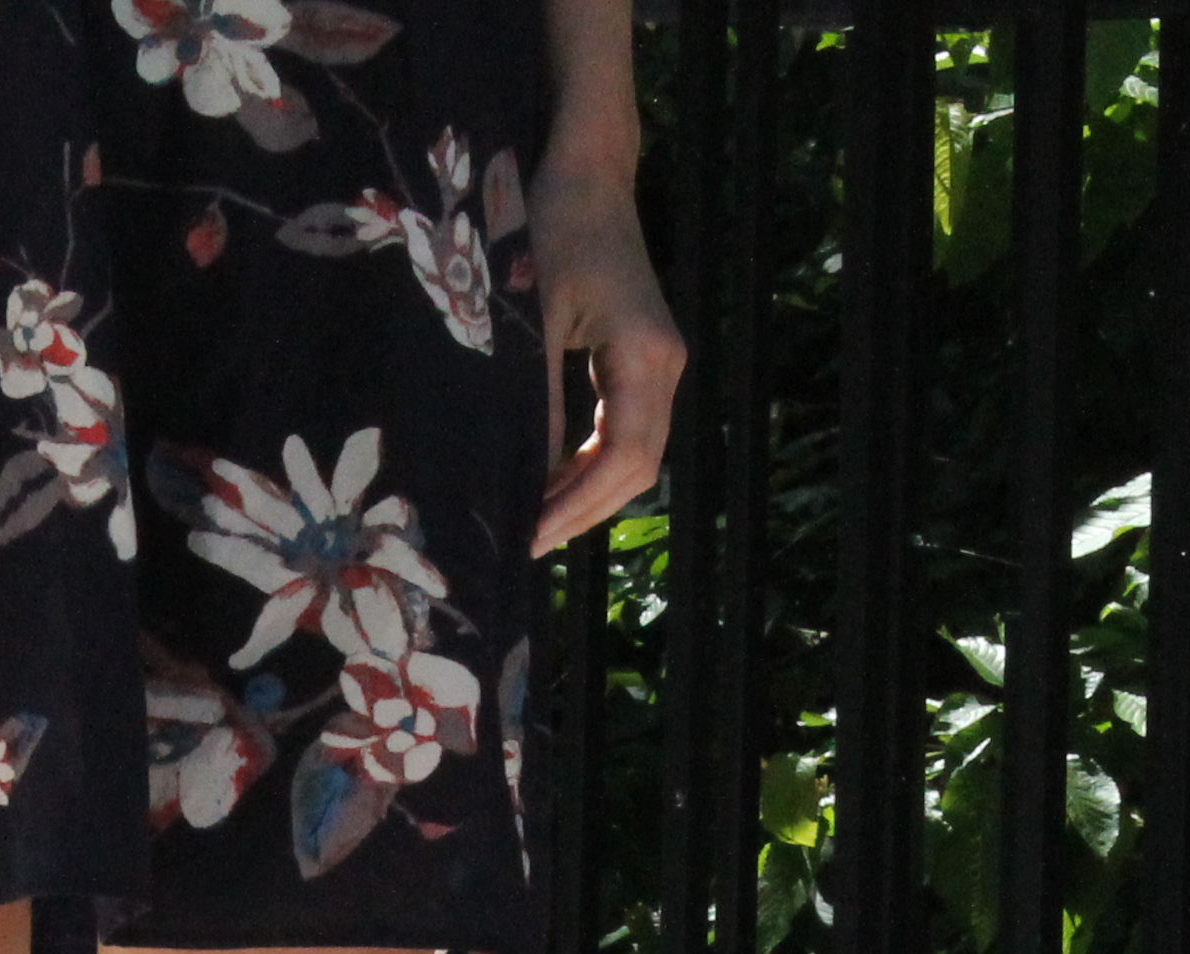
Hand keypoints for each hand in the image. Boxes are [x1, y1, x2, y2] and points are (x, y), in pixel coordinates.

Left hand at [529, 160, 684, 557]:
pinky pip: (626, 429)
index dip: (579, 507)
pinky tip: (551, 480)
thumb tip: (522, 478)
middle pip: (638, 468)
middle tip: (525, 544)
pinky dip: (591, 463)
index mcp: (644, 354)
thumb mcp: (529, 317)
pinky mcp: (644, 357)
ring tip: (535, 522)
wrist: (587, 173)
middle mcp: (666, 364)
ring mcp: (661, 361)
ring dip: (588, 492)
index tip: (531, 536)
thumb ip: (531, 400)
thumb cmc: (550, 228)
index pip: (624, 459)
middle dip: (583, 511)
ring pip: (635, 454)